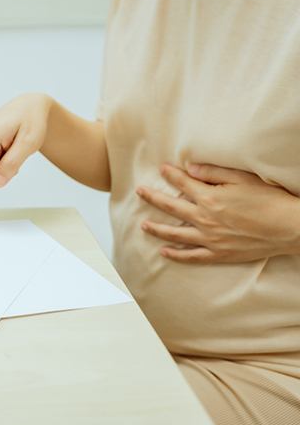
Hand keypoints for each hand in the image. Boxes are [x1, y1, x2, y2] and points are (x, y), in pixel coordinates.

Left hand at [137, 164, 299, 263]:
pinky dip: (176, 254)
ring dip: (156, 228)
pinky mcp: (219, 254)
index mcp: (210, 198)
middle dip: (153, 198)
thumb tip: (189, 168)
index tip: (161, 168)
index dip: (170, 174)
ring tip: (142, 225)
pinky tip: (163, 251)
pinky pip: (191, 256)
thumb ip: (213, 172)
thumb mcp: (243, 178)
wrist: (290, 227)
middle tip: (139, 192)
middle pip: (171, 206)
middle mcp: (205, 219)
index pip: (183, 183)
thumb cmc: (270, 200)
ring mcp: (210, 239)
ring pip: (175, 233)